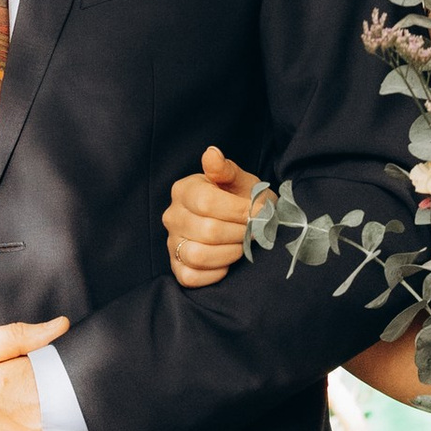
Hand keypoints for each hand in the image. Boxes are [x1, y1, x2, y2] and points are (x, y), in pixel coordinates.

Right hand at [165, 146, 265, 288]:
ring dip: (229, 254)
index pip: (207, 203)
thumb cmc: (243, 200)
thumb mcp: (241, 181)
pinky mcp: (177, 267)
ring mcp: (172, 242)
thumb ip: (226, 170)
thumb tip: (212, 153)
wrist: (244, 225)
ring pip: (198, 255)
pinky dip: (214, 273)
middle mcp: (172, 216)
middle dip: (239, 233)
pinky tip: (226, 262)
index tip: (258, 212)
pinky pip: (191, 277)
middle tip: (253, 231)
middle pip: (208, 231)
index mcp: (185, 190)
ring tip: (241, 245)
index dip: (238, 211)